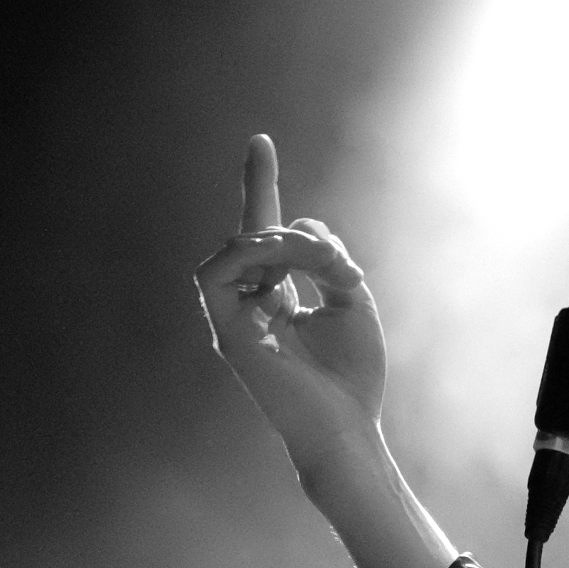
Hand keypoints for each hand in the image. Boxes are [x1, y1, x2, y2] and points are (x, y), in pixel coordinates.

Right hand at [193, 134, 388, 474]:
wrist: (346, 427)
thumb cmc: (353, 375)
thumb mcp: (352, 299)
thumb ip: (327, 258)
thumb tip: (297, 230)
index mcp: (279, 295)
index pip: (266, 232)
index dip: (260, 185)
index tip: (259, 140)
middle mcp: (251, 301)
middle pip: (261, 232)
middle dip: (299, 235)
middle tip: (337, 268)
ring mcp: (234, 316)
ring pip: (240, 247)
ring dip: (277, 245)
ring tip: (312, 269)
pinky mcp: (224, 331)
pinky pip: (215, 274)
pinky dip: (245, 257)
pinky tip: (277, 266)